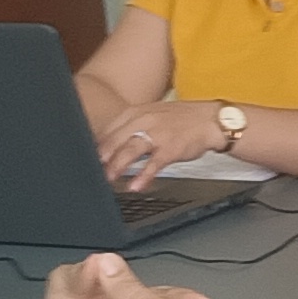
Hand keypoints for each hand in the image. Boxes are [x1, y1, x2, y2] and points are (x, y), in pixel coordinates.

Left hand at [98, 97, 235, 191]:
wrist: (210, 120)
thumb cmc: (180, 121)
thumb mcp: (151, 116)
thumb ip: (130, 128)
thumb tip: (108, 147)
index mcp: (136, 112)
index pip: (109, 129)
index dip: (97, 146)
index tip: (87, 159)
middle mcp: (145, 121)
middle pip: (117, 139)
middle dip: (103, 157)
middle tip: (92, 171)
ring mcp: (159, 134)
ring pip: (132, 149)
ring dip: (118, 164)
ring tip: (109, 178)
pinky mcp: (172, 147)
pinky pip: (155, 163)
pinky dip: (144, 175)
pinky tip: (136, 185)